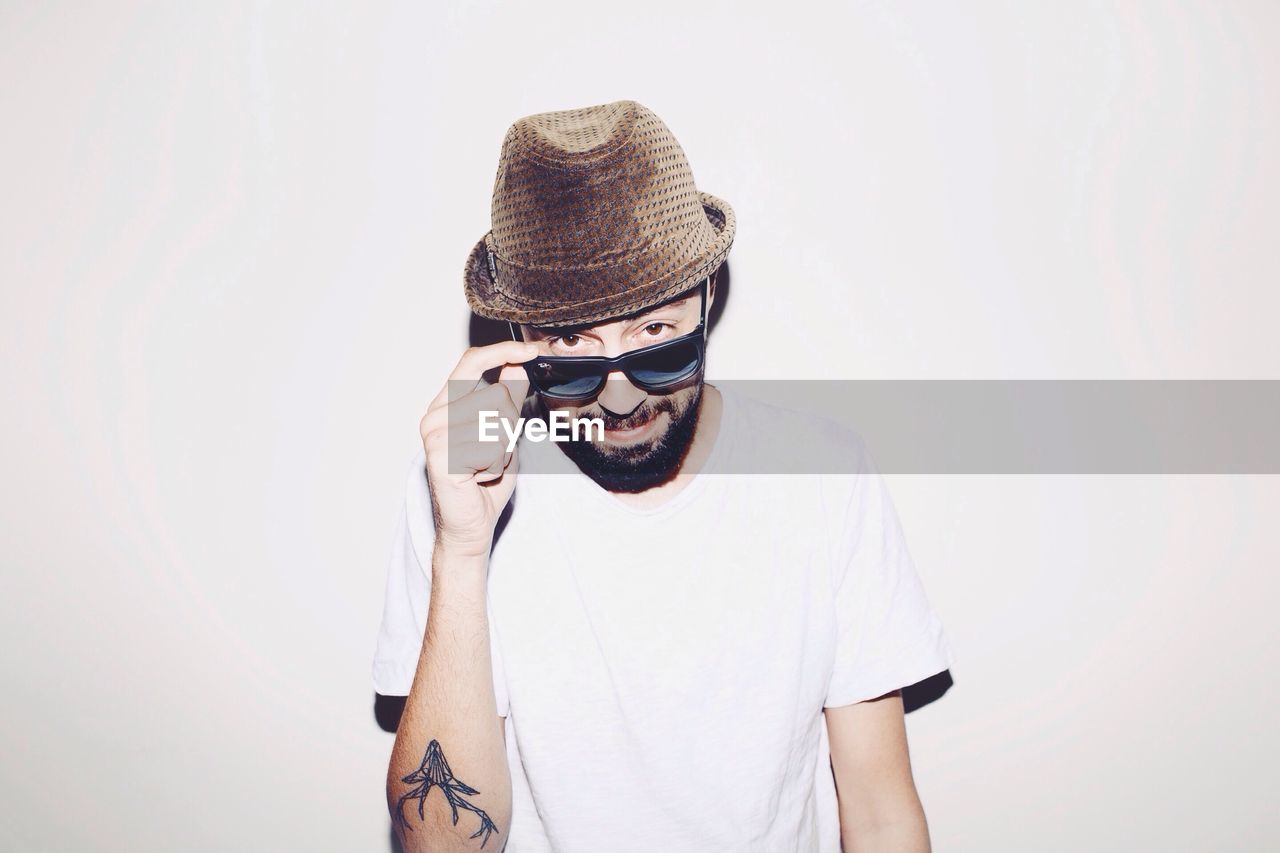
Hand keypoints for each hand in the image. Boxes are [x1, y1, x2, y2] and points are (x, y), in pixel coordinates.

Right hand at [419, 341, 535, 558]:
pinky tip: (478, 478)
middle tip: (492, 452)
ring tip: (484, 466)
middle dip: (509, 426)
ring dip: (503, 449)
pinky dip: (495, 466)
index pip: (470, 362)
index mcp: (445, 406)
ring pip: (498, 422)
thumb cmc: (483, 483)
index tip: (530, 351)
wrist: (470, 526)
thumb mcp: (503, 432)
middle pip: (497, 394)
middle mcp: (434, 417)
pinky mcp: (441, 458)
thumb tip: (518, 363)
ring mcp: (434, 437)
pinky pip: (491, 448)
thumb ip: (508, 398)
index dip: (502, 351)